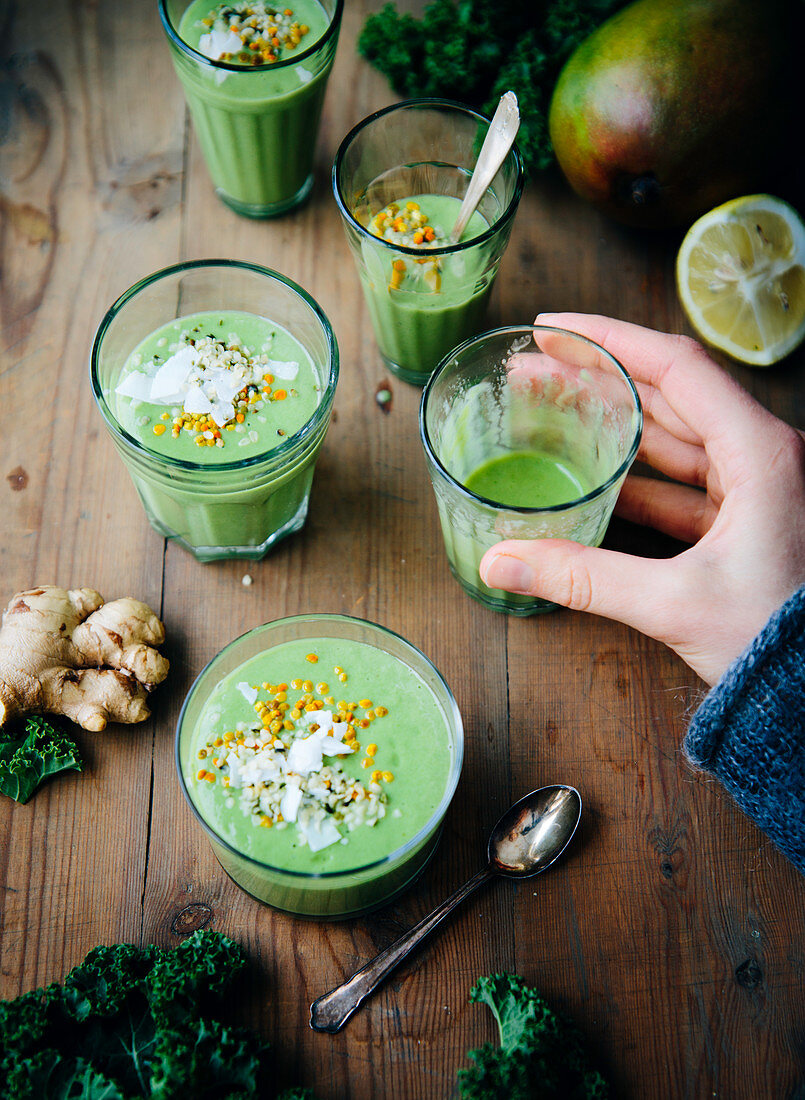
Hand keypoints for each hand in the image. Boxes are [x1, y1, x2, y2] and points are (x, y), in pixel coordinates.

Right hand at [479, 314, 804, 684]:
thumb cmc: (777, 642)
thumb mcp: (675, 603)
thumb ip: (582, 577)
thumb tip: (501, 561)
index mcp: (761, 452)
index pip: (677, 366)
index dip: (609, 339)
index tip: (555, 329)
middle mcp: (763, 457)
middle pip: (670, 395)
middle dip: (599, 379)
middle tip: (537, 369)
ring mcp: (757, 490)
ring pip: (675, 439)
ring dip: (615, 425)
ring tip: (554, 413)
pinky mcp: (746, 523)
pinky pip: (683, 484)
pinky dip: (637, 477)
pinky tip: (594, 475)